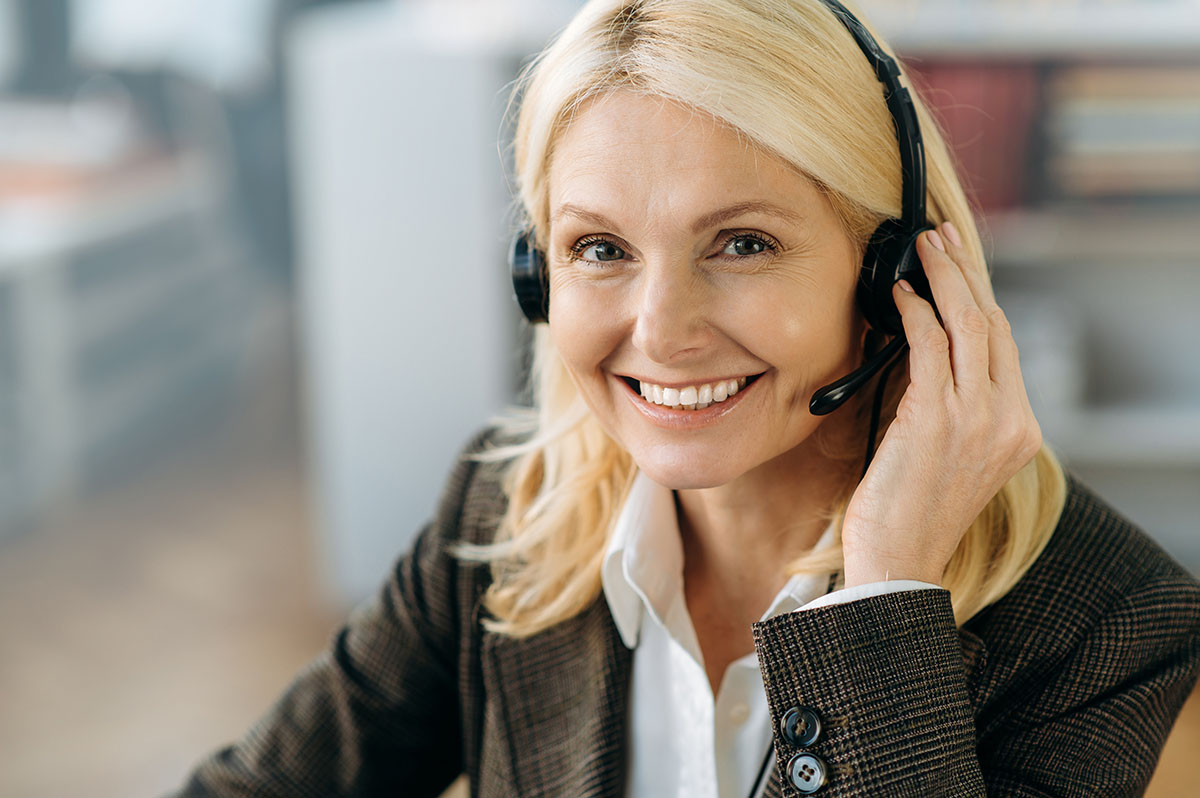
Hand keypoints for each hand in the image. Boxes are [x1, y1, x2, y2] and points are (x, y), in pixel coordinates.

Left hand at [840, 221, 1042, 588]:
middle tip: (939, 238)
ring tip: (921, 248)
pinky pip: (930, 347)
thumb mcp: (948, 454)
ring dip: (943, 278)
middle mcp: (1009, 421)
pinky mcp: (937, 419)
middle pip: (993, 324)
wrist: (899, 563)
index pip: (1004, 345)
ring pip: (969, 325)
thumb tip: (924, 347)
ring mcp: (978, 419)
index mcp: (1020, 430)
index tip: (959, 264)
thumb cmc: (910, 513)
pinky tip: (899, 295)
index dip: (981, 296)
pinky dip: (914, 313)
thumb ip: (950, 405)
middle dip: (965, 272)